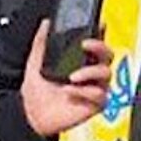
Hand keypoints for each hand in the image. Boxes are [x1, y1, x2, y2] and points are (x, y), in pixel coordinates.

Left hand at [21, 21, 114, 136]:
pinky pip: (100, 94)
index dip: (100, 34)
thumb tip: (46, 24)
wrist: (33, 116)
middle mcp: (90, 73)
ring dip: (90, 72)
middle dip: (100, 47)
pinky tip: (70, 92)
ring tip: (72, 76)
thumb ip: (41, 42)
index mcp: (80, 61)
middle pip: (108, 55)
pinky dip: (84, 91)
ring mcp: (95, 87)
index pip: (95, 44)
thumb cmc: (37, 93)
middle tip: (86, 45)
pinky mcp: (97, 103)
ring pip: (106, 73)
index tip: (98, 25)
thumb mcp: (35, 63)